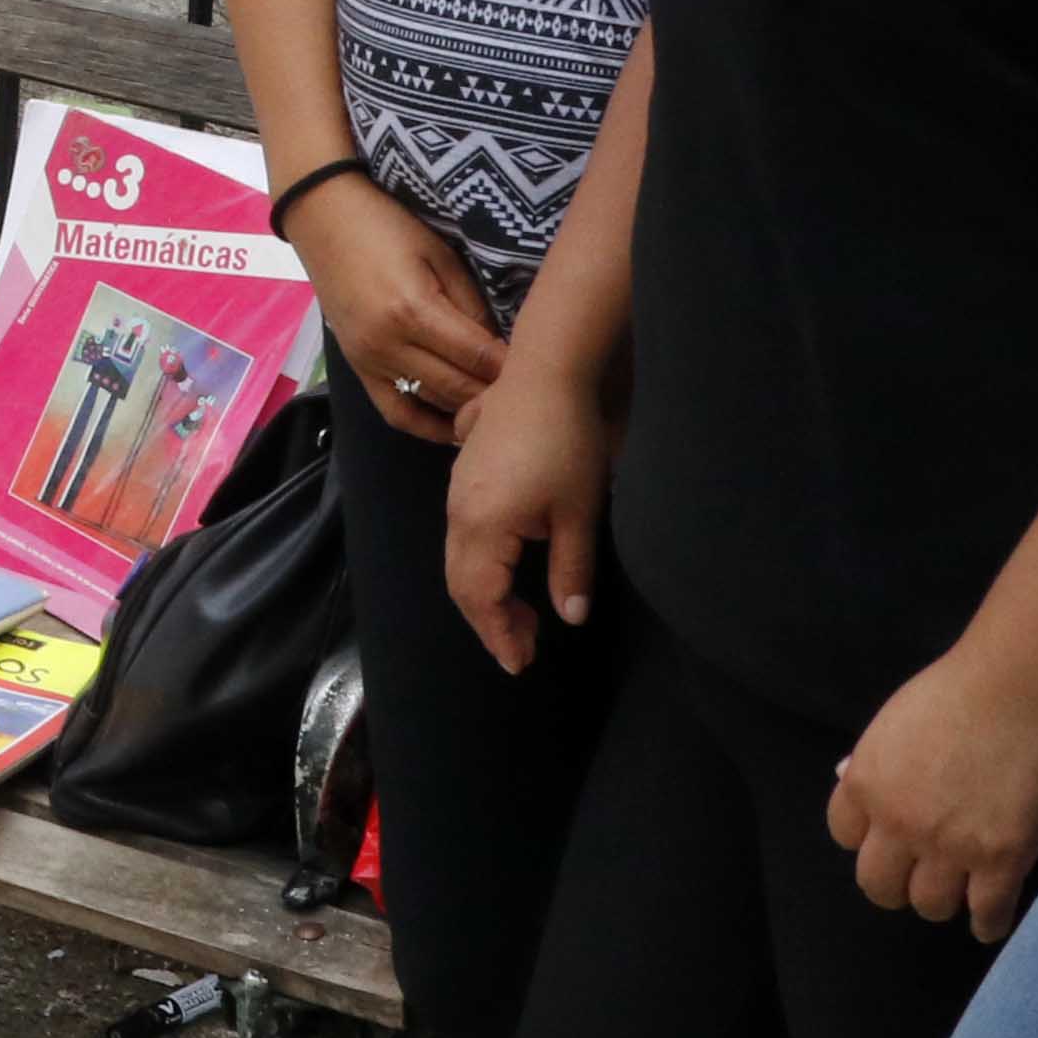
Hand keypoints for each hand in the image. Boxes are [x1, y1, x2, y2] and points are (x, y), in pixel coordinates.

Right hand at [290, 174, 508, 424]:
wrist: (324, 219)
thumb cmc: (387, 226)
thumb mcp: (440, 254)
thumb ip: (470, 303)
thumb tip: (498, 345)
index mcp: (414, 310)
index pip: (476, 355)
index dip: (509, 366)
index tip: (538, 369)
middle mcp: (389, 344)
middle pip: (456, 387)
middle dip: (493, 393)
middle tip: (526, 392)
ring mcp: (369, 361)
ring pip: (431, 403)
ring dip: (466, 409)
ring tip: (498, 405)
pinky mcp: (357, 368)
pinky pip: (394, 412)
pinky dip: (425, 426)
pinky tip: (453, 428)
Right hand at [437, 357, 611, 670]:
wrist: (544, 374)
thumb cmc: (567, 443)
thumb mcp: (579, 513)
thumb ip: (571, 570)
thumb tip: (570, 618)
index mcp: (483, 527)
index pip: (481, 597)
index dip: (499, 634)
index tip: (520, 664)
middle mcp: (459, 514)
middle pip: (461, 584)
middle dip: (490, 622)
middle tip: (525, 647)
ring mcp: (457, 494)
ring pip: (459, 561)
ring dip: (486, 595)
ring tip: (523, 616)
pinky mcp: (465, 478)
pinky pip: (463, 537)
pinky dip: (482, 567)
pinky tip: (513, 567)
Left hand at [832, 633, 1037, 938]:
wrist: (1021, 683)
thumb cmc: (960, 688)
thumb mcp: (893, 724)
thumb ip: (878, 763)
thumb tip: (858, 785)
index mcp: (865, 784)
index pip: (846, 837)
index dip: (869, 841)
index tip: (888, 843)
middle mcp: (899, 823)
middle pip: (879, 885)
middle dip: (896, 886)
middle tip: (919, 880)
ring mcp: (950, 845)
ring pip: (930, 905)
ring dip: (942, 901)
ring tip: (960, 892)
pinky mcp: (1002, 859)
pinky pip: (988, 914)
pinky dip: (988, 923)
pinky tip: (990, 921)